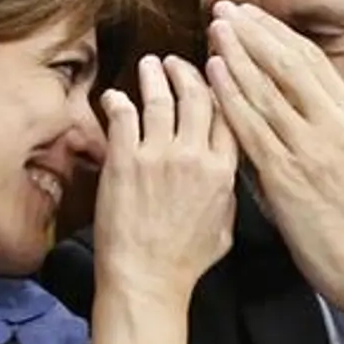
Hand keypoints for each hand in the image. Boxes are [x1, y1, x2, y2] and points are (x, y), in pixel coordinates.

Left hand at [89, 54, 238, 343]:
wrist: (146, 280)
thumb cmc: (184, 263)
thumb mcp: (224, 229)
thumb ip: (227, 194)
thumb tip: (225, 174)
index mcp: (223, 172)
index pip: (228, 115)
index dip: (221, 90)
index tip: (214, 77)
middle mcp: (194, 157)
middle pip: (197, 97)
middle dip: (187, 73)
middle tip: (176, 64)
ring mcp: (158, 156)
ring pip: (160, 98)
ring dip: (154, 76)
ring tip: (150, 64)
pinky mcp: (124, 160)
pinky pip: (123, 116)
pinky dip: (119, 100)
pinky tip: (114, 95)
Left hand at [205, 0, 343, 339]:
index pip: (311, 61)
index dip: (279, 34)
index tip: (252, 14)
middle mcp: (332, 127)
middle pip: (286, 67)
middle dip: (252, 35)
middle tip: (224, 10)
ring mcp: (307, 151)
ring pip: (266, 92)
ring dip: (236, 58)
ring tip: (214, 31)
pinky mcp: (284, 178)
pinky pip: (252, 130)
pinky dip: (231, 99)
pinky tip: (213, 76)